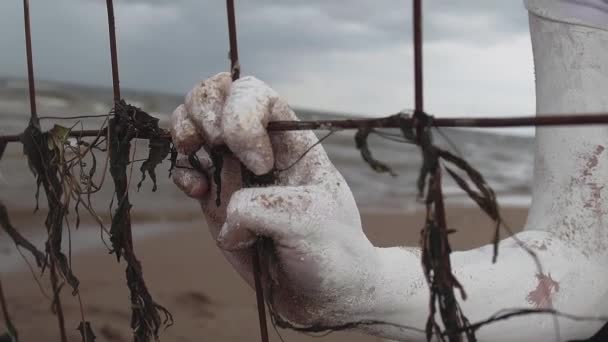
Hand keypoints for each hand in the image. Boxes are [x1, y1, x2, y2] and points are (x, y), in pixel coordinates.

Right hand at [170, 72, 378, 326]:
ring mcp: (233, 169)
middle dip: (204, 112)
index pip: (254, 93)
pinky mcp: (215, 197)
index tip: (260, 165)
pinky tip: (198, 193)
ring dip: (184, 134)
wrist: (322, 294)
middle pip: (216, 93)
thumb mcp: (309, 222)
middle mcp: (259, 145)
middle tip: (213, 146)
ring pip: (192, 121)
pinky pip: (183, 165)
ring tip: (199, 165)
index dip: (242, 117)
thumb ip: (260, 206)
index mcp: (290, 139)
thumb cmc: (330, 252)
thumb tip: (223, 210)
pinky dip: (180, 172)